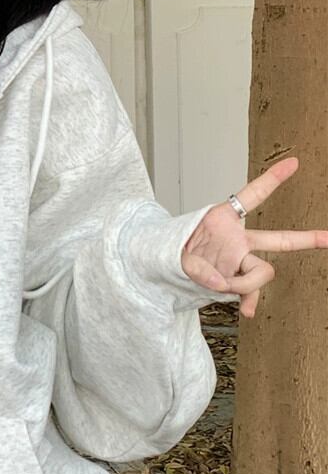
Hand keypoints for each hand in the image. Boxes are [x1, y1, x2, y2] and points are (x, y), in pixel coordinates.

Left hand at [180, 156, 327, 318]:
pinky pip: (252, 292)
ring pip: (261, 273)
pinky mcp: (238, 278)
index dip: (272, 179)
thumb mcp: (177, 253)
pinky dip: (249, 301)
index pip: (251, 196)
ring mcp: (240, 260)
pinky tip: (246, 311)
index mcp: (223, 219)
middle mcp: (238, 240)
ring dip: (242, 284)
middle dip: (307, 238)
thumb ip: (198, 269)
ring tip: (219, 286)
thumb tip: (221, 284)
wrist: (166, 266)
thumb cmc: (173, 249)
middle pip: (279, 239)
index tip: (293, 162)